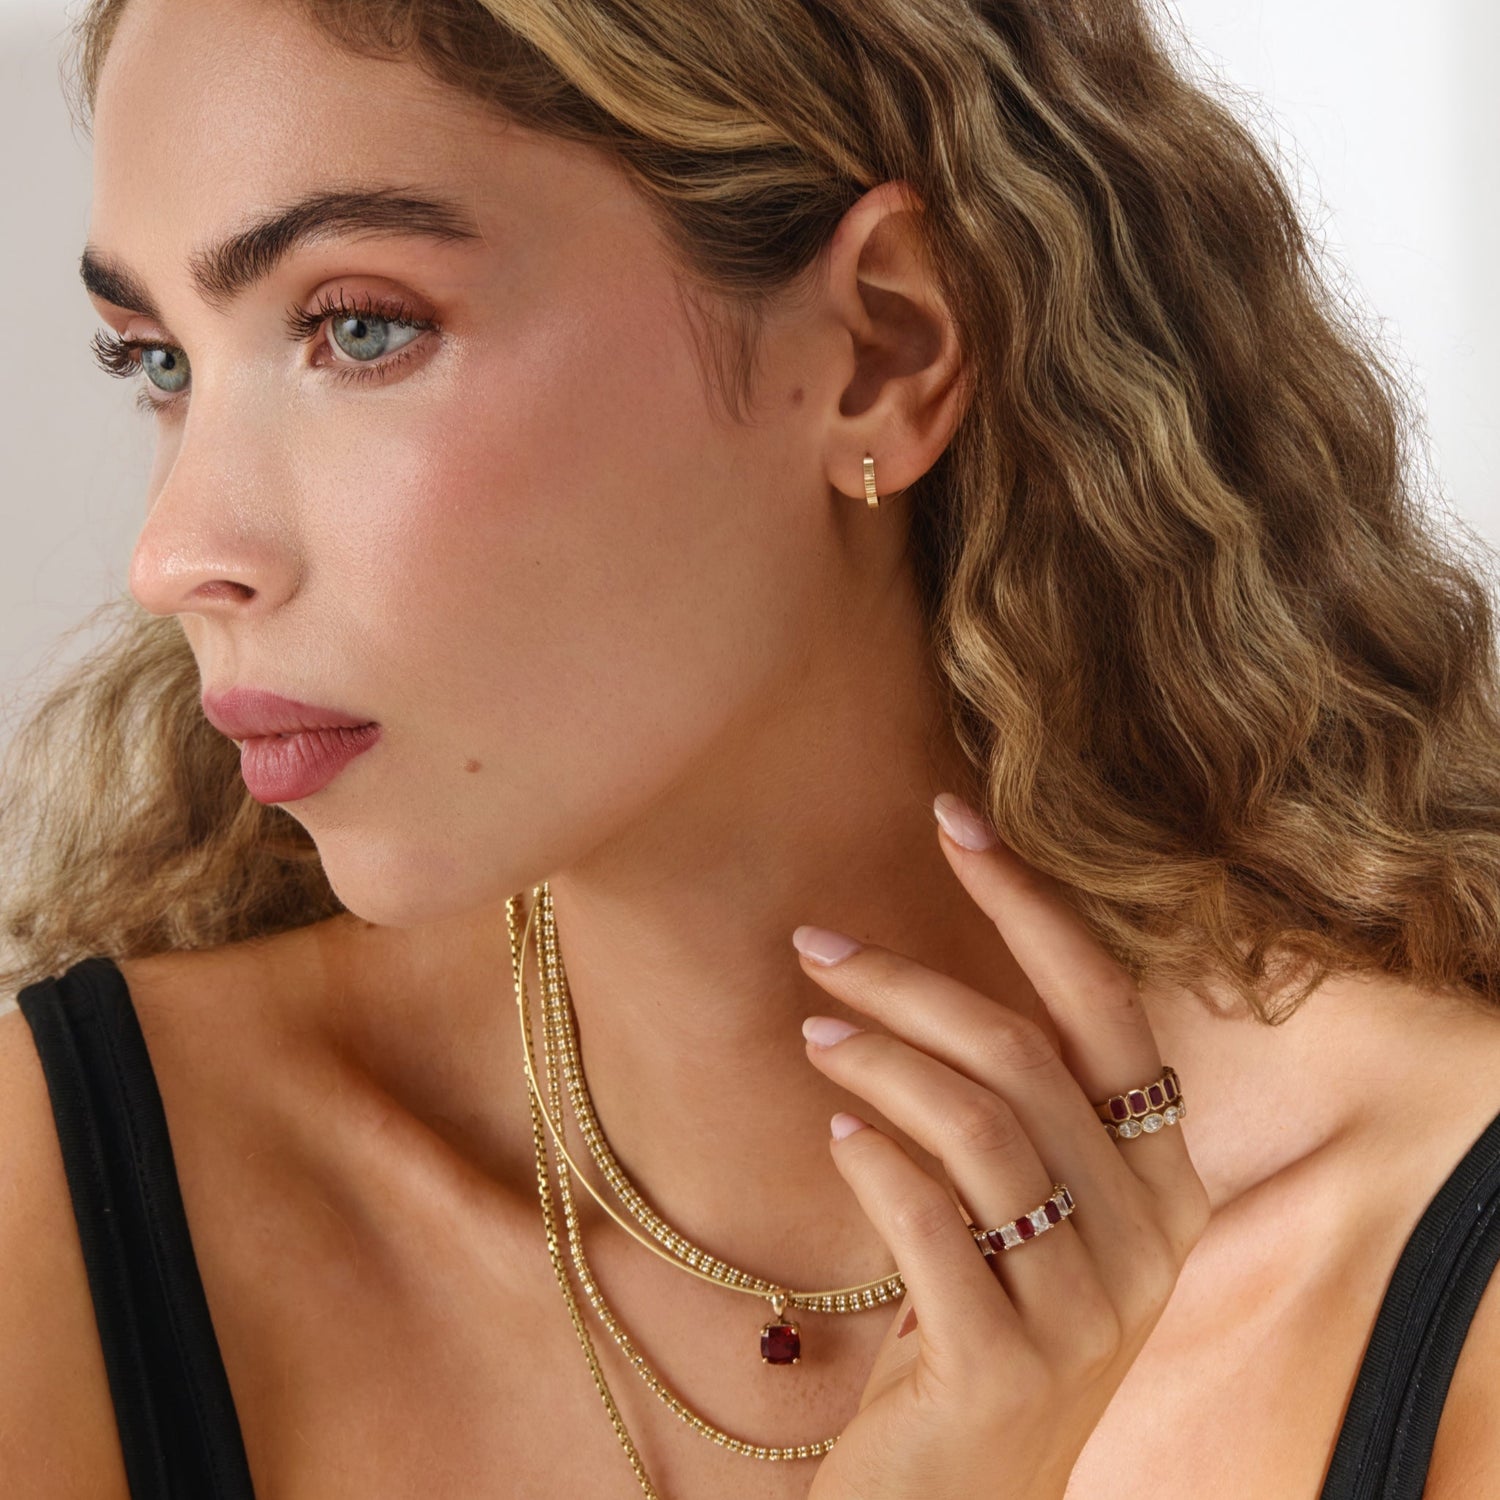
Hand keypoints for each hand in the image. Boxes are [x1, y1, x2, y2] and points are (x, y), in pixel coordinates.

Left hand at [791, 793, 1210, 1499]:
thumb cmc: (981, 1320)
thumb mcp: (1029, 1208)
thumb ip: (1015, 1105)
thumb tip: (920, 966)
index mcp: (1166, 1178)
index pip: (1106, 1007)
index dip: (1028, 905)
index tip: (949, 820)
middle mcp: (1151, 1235)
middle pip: (1024, 1055)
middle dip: (910, 981)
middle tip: (815, 946)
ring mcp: (1090, 1307)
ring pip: (979, 1125)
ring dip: (879, 1059)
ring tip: (811, 1032)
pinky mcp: (1009, 1362)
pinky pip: (932, 1219)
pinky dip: (873, 1157)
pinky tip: (832, 1130)